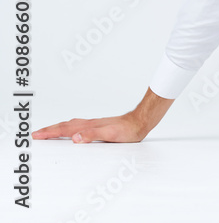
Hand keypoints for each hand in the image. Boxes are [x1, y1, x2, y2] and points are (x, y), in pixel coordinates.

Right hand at [32, 88, 172, 143]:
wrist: (141, 122)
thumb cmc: (128, 130)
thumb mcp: (110, 135)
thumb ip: (92, 135)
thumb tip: (75, 138)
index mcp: (89, 126)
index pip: (65, 130)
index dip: (50, 133)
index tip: (37, 135)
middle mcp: (89, 124)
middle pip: (65, 126)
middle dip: (50, 130)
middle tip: (36, 134)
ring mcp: (94, 124)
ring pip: (71, 125)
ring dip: (58, 128)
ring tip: (48, 132)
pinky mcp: (99, 126)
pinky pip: (79, 127)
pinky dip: (69, 129)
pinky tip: (71, 131)